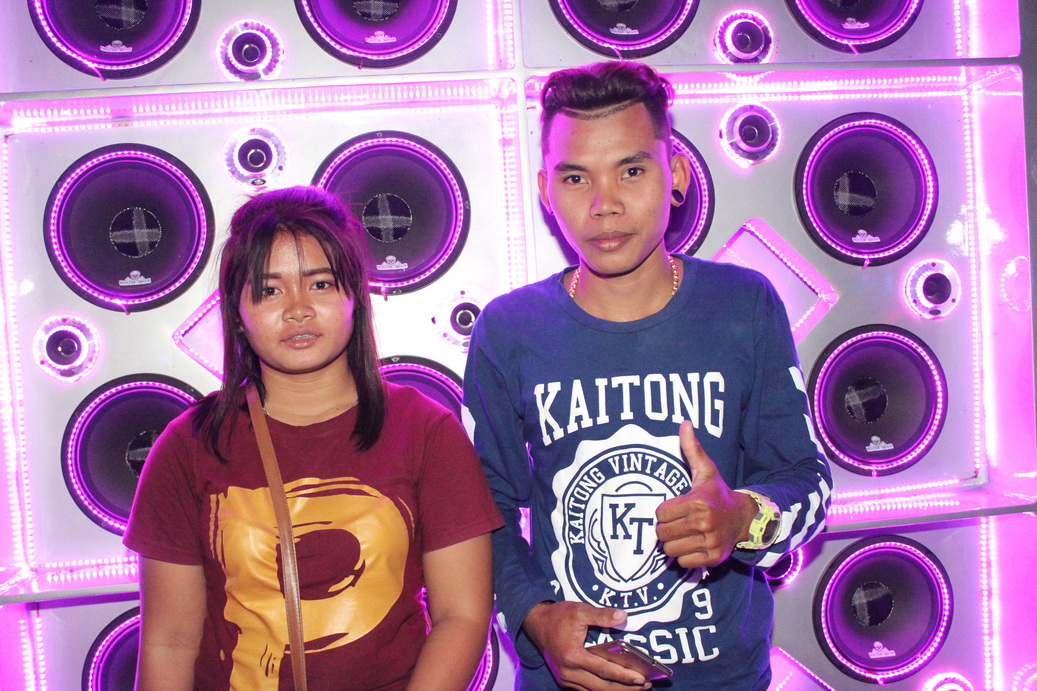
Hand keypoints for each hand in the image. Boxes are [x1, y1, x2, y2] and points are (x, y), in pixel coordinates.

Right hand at [523, 601, 651, 690]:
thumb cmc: (558, 617)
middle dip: (625, 688)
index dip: (623, 675)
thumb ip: (601, 615)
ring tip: (637, 688)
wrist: (536, 624)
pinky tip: (618, 686)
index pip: (603, 670)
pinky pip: (588, 690)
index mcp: (572, 656)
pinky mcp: (565, 681)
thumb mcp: (579, 610)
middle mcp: (568, 672)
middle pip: (602, 687)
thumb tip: (623, 617)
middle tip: (645, 686)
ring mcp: (566, 679)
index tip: (641, 678)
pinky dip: (604, 689)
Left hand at [655, 421, 756, 568]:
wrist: (744, 518)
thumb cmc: (718, 494)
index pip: (660, 513)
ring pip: (670, 550)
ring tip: (684, 534)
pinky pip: (683, 562)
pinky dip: (685, 556)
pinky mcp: (712, 558)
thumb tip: (685, 423)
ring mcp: (709, 543)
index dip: (665, 511)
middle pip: (662, 533)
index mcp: (697, 502)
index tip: (675, 508)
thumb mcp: (706, 471)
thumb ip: (692, 449)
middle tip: (678, 522)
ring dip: (673, 543)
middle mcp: (703, 523)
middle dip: (667, 528)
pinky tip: (693, 544)